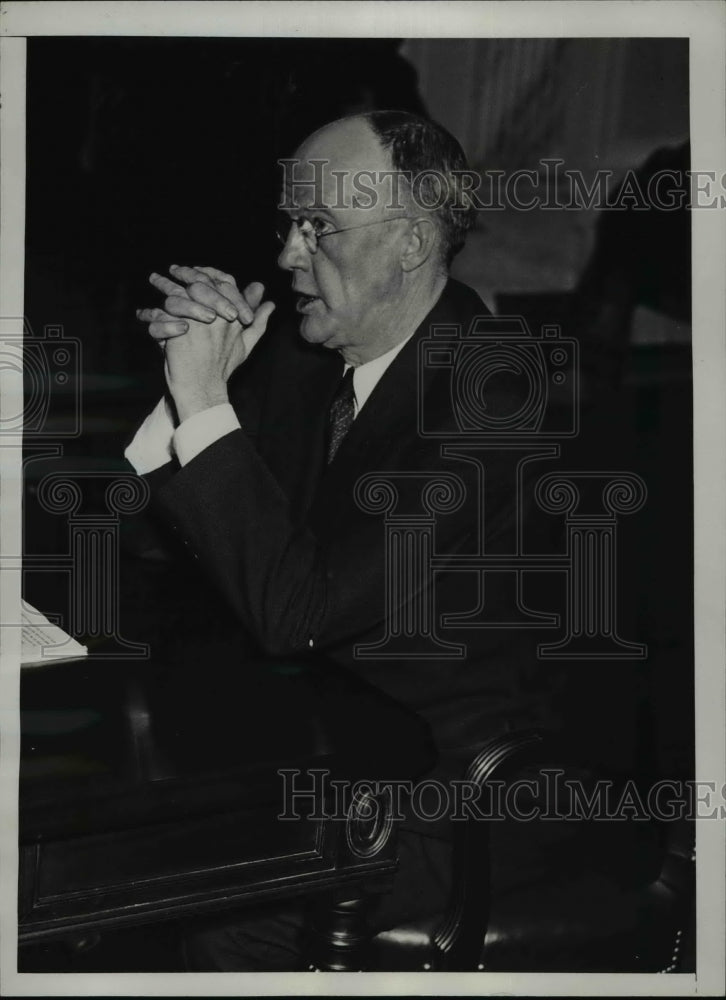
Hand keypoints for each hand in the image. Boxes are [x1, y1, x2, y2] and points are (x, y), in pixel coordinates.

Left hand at [137, 266, 274, 420]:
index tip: (198, 269)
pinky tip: (142, 311)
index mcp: (235, 316)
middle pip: (202, 282)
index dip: (211, 273)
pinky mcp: (180, 332)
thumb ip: (259, 321)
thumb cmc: (222, 369)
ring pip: (179, 294)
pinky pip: (162, 314)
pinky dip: (150, 313)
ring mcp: (200, 323)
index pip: (224, 282)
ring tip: (154, 280)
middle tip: (174, 269)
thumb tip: (271, 303)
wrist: (205, 390)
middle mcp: (219, 316)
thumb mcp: (245, 344)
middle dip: (187, 273)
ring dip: (164, 284)